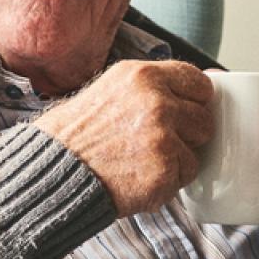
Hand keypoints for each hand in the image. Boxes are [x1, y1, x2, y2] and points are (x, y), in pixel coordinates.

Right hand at [33, 60, 214, 216]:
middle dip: (187, 134)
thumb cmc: (79, 134)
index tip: (184, 114)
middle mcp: (157, 102)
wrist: (54, 170)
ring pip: (197, 149)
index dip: (195, 102)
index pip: (199, 83)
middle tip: (154, 143)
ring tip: (142, 160)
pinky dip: (167, 182)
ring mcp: (162, 137)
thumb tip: (197, 93)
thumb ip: (153, 88)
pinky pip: (185, 176)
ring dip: (177, 159)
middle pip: (204, 119)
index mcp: (144, 76)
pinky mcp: (163, 169)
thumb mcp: (113, 89)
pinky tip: (139, 177)